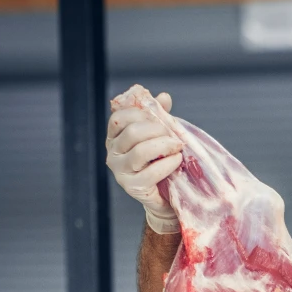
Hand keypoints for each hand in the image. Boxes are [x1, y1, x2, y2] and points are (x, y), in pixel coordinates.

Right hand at [106, 91, 183, 233]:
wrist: (165, 195)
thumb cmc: (160, 161)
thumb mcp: (158, 136)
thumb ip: (159, 116)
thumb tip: (163, 97)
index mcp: (114, 136)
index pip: (120, 117)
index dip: (141, 113)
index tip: (160, 119)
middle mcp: (112, 153)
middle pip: (132, 132)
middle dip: (157, 130)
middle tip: (174, 136)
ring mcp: (120, 171)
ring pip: (140, 151)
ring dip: (164, 145)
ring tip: (178, 147)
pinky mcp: (133, 187)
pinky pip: (150, 172)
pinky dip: (168, 164)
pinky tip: (177, 161)